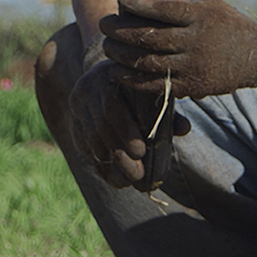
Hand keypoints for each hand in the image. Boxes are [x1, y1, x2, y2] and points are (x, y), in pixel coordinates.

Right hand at [68, 60, 184, 187]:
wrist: (109, 77)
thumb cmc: (139, 87)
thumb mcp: (153, 93)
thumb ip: (167, 111)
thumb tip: (183, 128)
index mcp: (108, 75)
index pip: (111, 107)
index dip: (125, 131)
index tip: (141, 152)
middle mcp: (87, 89)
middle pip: (100, 128)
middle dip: (120, 154)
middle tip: (138, 175)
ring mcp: (77, 107)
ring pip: (91, 141)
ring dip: (110, 165)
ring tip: (129, 181)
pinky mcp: (73, 123)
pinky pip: (84, 148)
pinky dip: (101, 166)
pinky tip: (116, 179)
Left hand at [102, 0, 256, 99]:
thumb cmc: (227, 23)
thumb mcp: (209, 4)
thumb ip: (178, 3)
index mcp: (201, 16)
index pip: (164, 8)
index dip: (139, 2)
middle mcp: (196, 42)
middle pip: (149, 37)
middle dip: (121, 31)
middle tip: (105, 24)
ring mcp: (194, 66)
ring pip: (148, 62)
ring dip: (122, 55)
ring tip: (108, 46)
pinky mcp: (193, 87)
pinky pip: (157, 85)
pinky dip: (134, 79)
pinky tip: (119, 71)